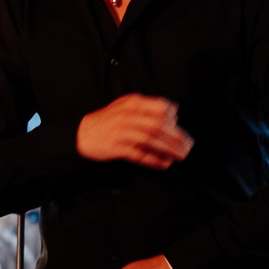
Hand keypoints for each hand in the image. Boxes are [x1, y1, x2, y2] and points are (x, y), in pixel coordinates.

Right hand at [76, 95, 191, 169]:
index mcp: (132, 104)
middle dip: (176, 137)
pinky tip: (164, 163)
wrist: (80, 133)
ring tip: (181, 155)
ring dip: (168, 149)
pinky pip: (138, 154)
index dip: (172, 117)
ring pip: (150, 140)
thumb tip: (173, 110)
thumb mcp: (125, 106)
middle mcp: (128, 116)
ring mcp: (122, 132)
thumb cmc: (106, 120)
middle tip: (188, 145)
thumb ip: (148, 107)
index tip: (179, 126)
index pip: (159, 107)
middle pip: (157, 125)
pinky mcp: (116, 148)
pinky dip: (153, 159)